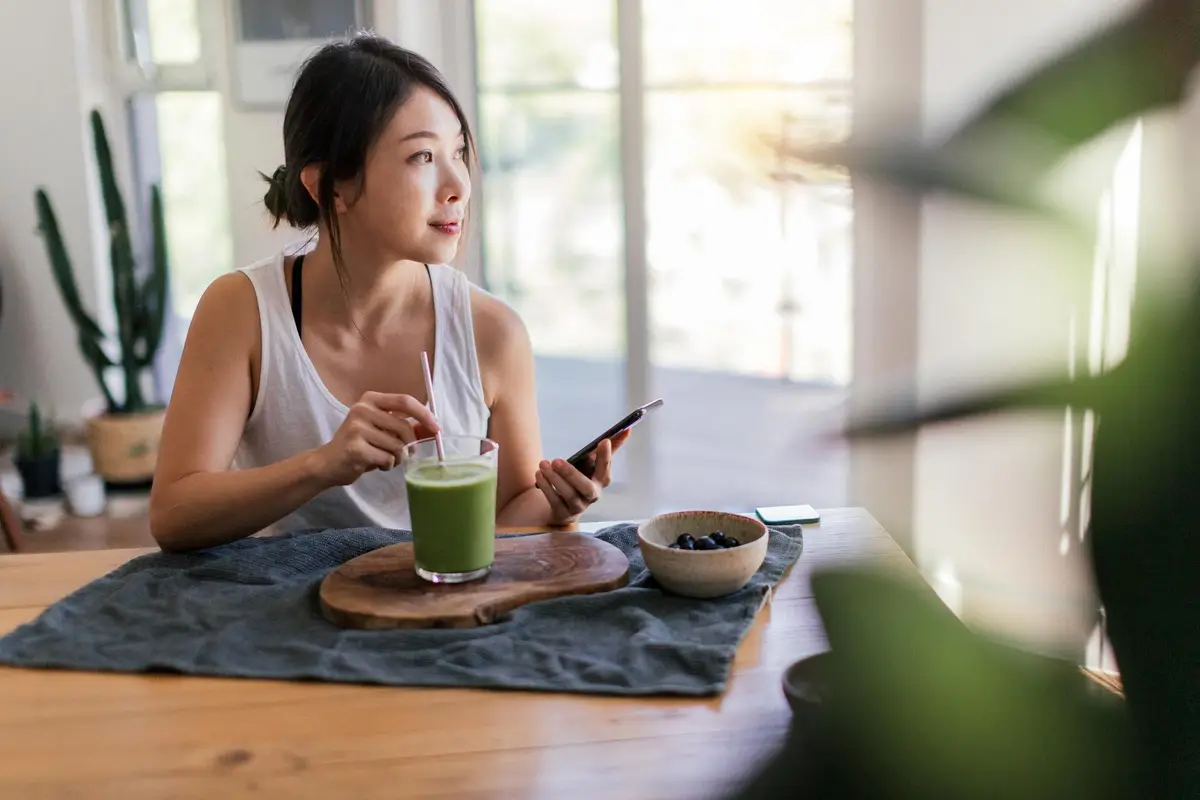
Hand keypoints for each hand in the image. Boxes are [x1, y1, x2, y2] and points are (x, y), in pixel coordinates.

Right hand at [312, 391, 439, 486]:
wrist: (329, 463)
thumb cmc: (361, 445)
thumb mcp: (384, 431)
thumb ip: (407, 427)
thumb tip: (434, 428)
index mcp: (370, 400)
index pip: (405, 401)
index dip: (424, 415)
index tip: (436, 428)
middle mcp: (362, 410)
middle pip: (404, 426)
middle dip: (411, 445)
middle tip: (407, 454)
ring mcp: (357, 428)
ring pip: (397, 446)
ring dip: (397, 458)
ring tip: (384, 458)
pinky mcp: (355, 448)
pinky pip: (388, 459)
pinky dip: (387, 465)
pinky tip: (374, 464)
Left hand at [534, 429, 630, 524]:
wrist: (565, 505)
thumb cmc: (581, 478)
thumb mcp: (593, 463)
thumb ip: (607, 449)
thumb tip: (626, 430)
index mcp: (601, 481)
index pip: (606, 470)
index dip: (606, 457)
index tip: (604, 441)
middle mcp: (592, 495)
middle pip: (586, 487)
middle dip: (571, 474)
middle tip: (556, 460)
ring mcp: (579, 506)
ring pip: (568, 494)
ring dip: (554, 478)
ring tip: (543, 464)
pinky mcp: (563, 512)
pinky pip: (554, 501)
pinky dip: (546, 487)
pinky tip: (539, 474)